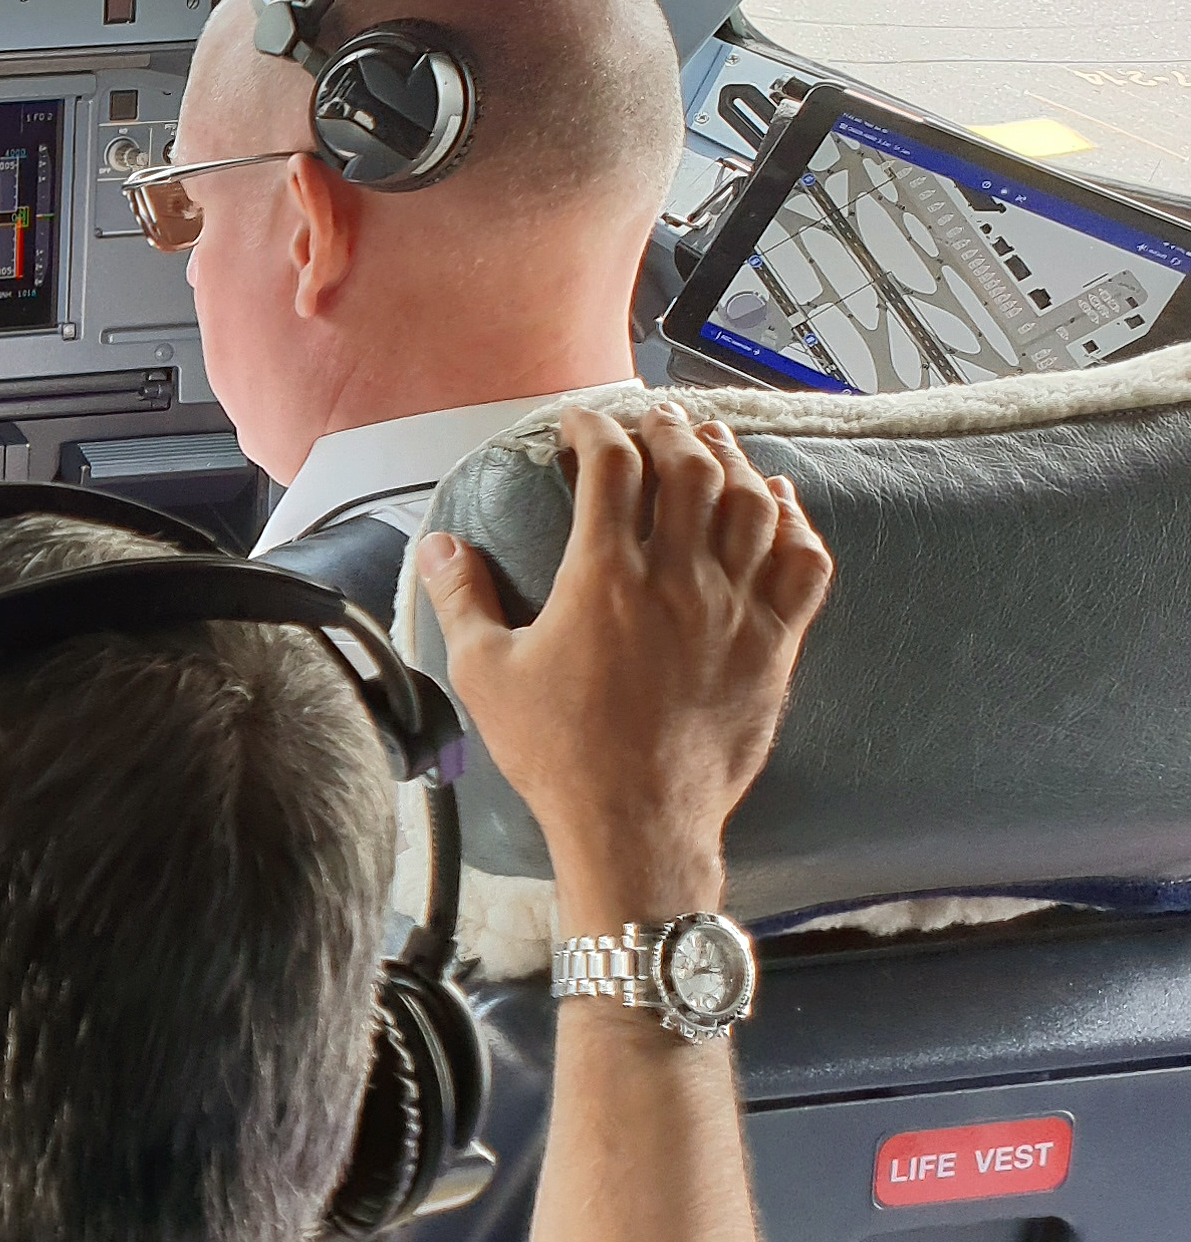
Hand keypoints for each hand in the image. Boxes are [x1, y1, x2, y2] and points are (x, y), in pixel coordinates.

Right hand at [418, 403, 832, 919]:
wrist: (637, 821)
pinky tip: (780, 501)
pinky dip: (795, 520)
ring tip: (713, 442)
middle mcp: (678, 579)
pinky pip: (803, 562)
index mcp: (604, 577)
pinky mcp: (775, 643)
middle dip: (668, 429)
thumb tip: (438, 546)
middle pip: (689, 468)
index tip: (582, 424)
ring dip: (731, 460)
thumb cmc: (559, 753)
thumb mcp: (486, 675)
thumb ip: (462, 600)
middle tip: (651, 420)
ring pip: (751, 502)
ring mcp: (735, 609)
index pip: (612, 466)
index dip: (596, 428)